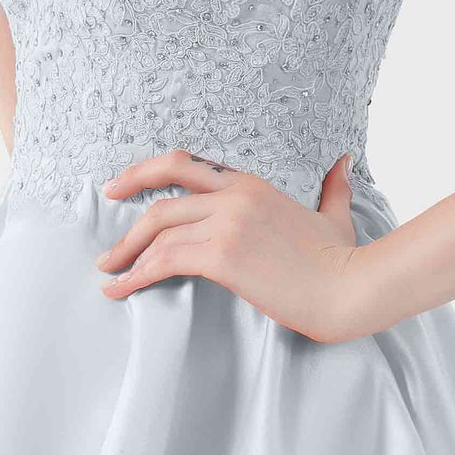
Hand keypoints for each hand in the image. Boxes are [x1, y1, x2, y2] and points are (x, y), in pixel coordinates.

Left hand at [95, 150, 377, 343]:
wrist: (349, 289)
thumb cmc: (343, 259)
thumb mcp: (336, 214)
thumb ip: (334, 187)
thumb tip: (343, 163)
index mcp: (251, 184)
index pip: (184, 165)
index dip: (145, 172)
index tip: (119, 186)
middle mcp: (234, 196)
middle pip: (161, 196)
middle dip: (125, 214)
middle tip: (105, 243)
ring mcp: (227, 223)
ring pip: (157, 230)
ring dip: (126, 255)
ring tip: (109, 275)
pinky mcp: (223, 255)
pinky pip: (165, 259)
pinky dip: (136, 275)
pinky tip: (121, 290)